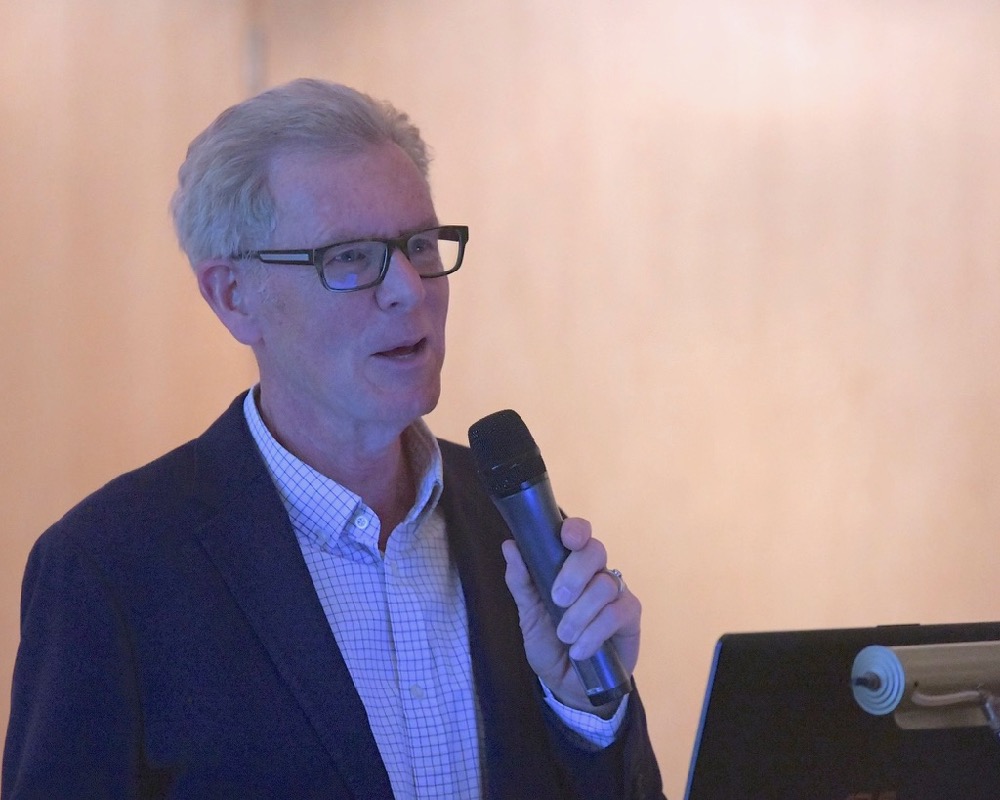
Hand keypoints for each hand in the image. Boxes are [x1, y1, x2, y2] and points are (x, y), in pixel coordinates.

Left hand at [501, 517, 640, 713]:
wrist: (568, 686)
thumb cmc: (549, 644)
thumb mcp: (529, 615)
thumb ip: (521, 582)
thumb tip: (510, 546)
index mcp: (569, 565)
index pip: (579, 534)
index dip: (576, 529)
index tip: (566, 539)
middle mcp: (595, 573)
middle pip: (595, 551)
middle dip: (574, 574)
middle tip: (557, 600)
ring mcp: (616, 592)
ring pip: (605, 585)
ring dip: (580, 613)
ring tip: (566, 636)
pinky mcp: (630, 615)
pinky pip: (617, 612)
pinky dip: (594, 633)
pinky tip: (580, 650)